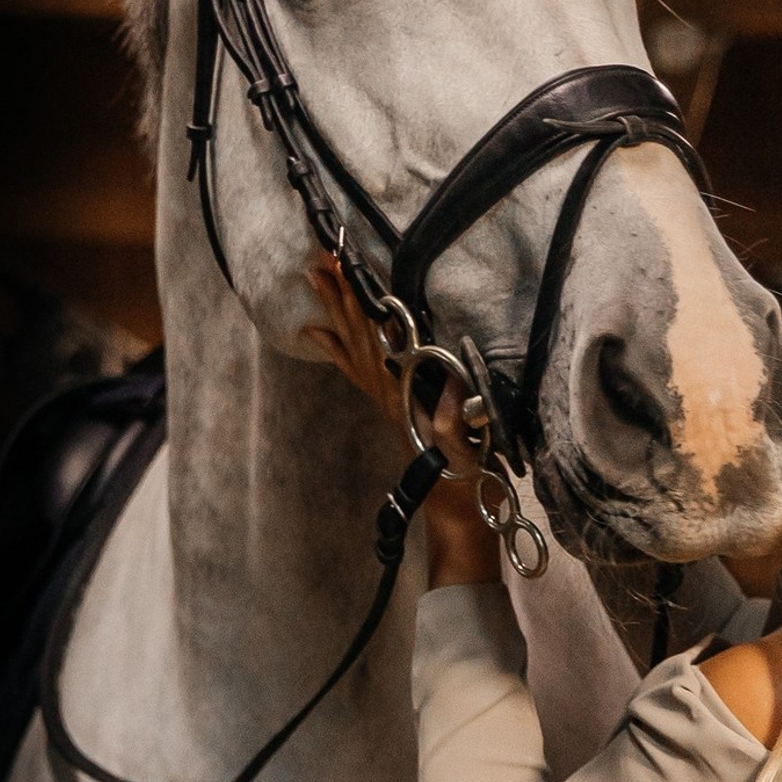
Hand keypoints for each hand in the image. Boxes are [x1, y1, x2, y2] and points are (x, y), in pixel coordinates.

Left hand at [306, 260, 499, 585]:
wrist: (458, 520)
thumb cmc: (466, 486)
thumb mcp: (466, 455)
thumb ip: (456, 427)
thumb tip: (453, 388)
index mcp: (405, 399)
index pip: (376, 343)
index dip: (361, 308)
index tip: (345, 274)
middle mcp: (389, 397)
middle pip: (357, 339)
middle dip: (339, 298)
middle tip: (318, 260)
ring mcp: (388, 404)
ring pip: (353, 350)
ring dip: (335, 313)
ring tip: (315, 280)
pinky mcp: (393, 410)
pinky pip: (358, 371)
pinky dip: (339, 348)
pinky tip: (320, 332)